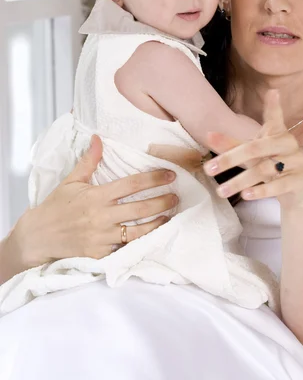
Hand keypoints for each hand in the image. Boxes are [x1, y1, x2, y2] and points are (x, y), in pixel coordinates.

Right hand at [13, 136, 176, 267]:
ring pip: (137, 231)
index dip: (153, 178)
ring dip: (157, 222)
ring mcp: (101, 237)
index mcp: (96, 196)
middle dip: (162, 201)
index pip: (131, 185)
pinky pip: (125, 247)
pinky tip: (154, 235)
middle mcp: (101, 216)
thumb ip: (88, 161)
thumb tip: (97, 138)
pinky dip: (141, 242)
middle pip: (140, 208)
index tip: (170, 174)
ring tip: (170, 215)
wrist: (37, 238)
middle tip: (176, 196)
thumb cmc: (55, 207)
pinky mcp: (100, 254)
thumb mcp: (70, 181)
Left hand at [203, 90, 302, 209]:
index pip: (275, 118)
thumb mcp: (252, 155)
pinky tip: (245, 195)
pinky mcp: (299, 181)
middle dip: (230, 158)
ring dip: (240, 181)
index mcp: (277, 134)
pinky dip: (260, 191)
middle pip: (256, 148)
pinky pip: (278, 186)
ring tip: (221, 190)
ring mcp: (296, 162)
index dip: (274, 105)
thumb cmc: (272, 165)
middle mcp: (288, 145)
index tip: (273, 91)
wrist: (298, 191)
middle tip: (208, 169)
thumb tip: (208, 134)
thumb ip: (232, 145)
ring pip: (264, 170)